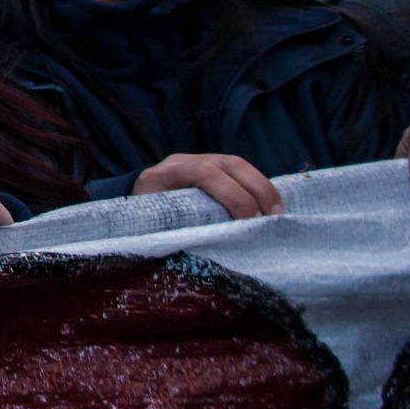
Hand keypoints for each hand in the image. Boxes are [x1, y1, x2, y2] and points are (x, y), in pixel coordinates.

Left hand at [132, 152, 281, 217]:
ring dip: (264, 189)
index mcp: (166, 173)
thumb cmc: (142, 219)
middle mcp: (186, 160)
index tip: (248, 222)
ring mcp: (201, 159)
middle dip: (257, 191)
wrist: (133, 200)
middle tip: (272, 220)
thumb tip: (208, 249)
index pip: (205, 173)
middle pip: (230, 164)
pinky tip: (270, 207)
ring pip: (240, 165)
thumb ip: (175, 230)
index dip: (232, 196)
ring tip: (277, 215)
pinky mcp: (214, 166)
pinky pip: (242, 171)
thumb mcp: (151, 224)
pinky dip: (259, 188)